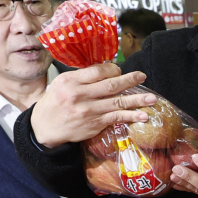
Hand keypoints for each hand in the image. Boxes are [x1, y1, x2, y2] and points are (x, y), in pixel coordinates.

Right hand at [30, 64, 156, 148]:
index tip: (119, 70)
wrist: (45, 128)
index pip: (97, 71)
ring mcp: (89, 111)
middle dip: (129, 80)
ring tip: (152, 99)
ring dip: (137, 101)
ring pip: (117, 103)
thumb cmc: (55, 102)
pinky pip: (116, 118)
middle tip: (142, 76)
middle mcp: (80, 96)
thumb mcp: (62, 84)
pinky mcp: (95, 124)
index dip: (112, 69)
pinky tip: (143, 116)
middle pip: (110, 85)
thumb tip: (106, 70)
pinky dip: (131, 117)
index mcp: (71, 81)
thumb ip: (82, 77)